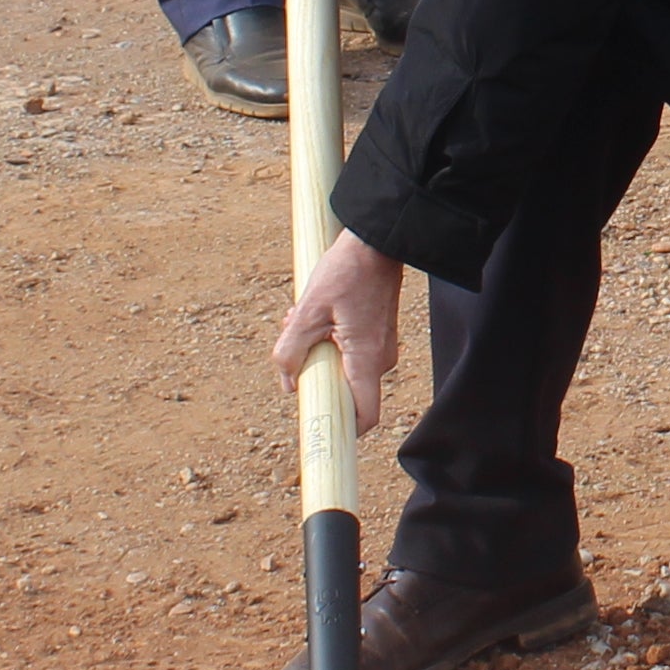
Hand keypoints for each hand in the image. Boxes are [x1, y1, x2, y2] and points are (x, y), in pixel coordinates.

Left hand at [277, 226, 400, 437]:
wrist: (378, 240)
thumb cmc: (347, 272)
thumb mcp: (307, 311)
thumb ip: (290, 351)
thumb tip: (287, 383)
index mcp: (366, 360)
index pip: (364, 417)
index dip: (342, 430)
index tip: (318, 427)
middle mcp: (380, 360)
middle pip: (346, 391)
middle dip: (314, 374)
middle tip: (295, 341)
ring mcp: (381, 347)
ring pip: (344, 369)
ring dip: (318, 353)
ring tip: (301, 317)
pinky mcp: (378, 335)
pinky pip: (351, 353)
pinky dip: (330, 342)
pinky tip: (316, 313)